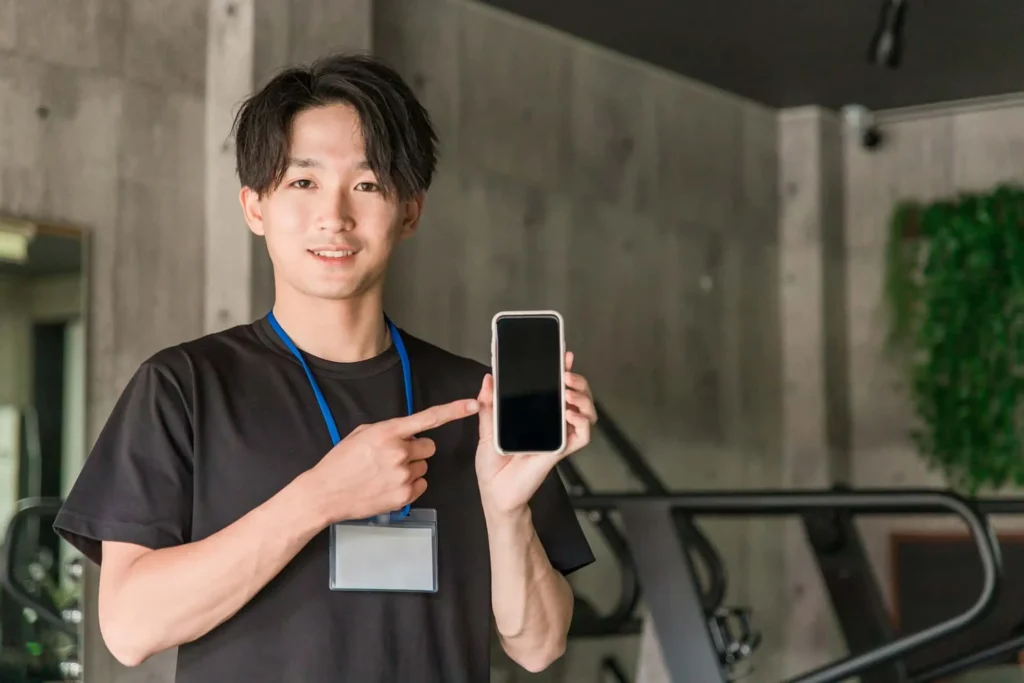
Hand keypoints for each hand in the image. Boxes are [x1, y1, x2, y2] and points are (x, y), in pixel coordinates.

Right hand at [307, 398, 478, 522]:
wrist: (325, 493)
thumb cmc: (340, 463)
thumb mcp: (361, 434)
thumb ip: (389, 430)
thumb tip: (407, 433)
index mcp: (388, 432)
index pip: (429, 418)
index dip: (454, 410)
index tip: (473, 405)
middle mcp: (399, 452)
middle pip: (429, 447)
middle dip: (416, 450)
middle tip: (394, 457)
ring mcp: (402, 475)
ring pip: (424, 467)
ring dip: (411, 468)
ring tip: (386, 473)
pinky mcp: (403, 496)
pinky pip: (421, 485)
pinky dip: (409, 485)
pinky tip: (389, 485)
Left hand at [475, 351, 596, 514]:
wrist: (495, 493)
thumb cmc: (493, 466)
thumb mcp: (487, 430)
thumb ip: (489, 405)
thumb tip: (488, 379)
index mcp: (536, 415)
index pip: (556, 388)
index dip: (564, 370)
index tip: (564, 355)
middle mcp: (552, 423)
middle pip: (577, 396)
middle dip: (578, 381)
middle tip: (566, 374)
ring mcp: (559, 436)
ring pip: (586, 412)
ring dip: (583, 398)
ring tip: (568, 391)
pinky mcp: (561, 451)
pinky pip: (582, 435)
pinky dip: (582, 422)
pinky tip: (570, 414)